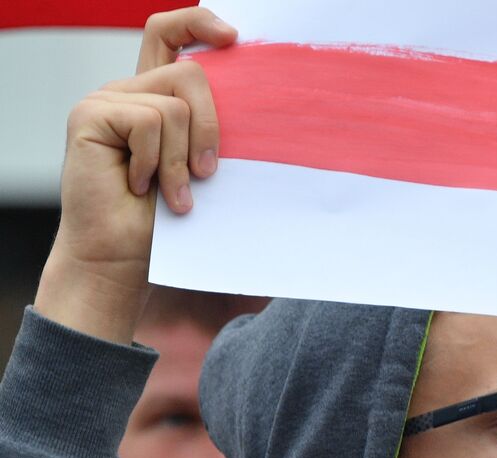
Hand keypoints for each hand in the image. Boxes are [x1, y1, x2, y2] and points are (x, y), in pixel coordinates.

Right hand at [34, 9, 236, 342]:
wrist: (125, 262)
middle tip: (208, 174)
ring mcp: (107, 101)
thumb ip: (220, 136)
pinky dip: (157, 162)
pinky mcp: (90, 116)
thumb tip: (273, 117)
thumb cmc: (170, 226)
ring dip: (183, 159)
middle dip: (212, 126)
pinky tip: (141, 187)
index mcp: (157, 99)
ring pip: (174, 104)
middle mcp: (130, 92)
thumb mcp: (207, 172)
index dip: (199, 23)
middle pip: (189, 71)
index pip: (170, 34)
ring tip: (174, 195)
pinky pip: (150, 121)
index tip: (234, 38)